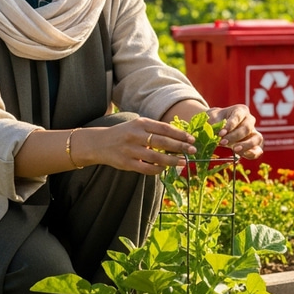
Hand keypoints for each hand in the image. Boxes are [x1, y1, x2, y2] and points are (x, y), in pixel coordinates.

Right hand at [76, 117, 196, 174]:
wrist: (100, 143)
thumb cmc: (125, 133)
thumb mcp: (138, 125)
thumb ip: (154, 130)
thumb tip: (178, 136)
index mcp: (140, 123)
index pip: (164, 128)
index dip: (180, 134)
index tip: (191, 139)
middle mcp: (136, 135)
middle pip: (163, 142)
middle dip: (180, 147)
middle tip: (193, 150)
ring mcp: (131, 150)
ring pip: (156, 157)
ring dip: (172, 160)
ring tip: (183, 162)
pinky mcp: (127, 163)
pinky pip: (147, 168)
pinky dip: (158, 169)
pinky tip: (165, 168)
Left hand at [205, 104, 263, 159]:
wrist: (218, 126)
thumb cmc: (216, 120)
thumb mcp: (212, 118)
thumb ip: (214, 123)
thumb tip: (216, 132)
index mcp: (241, 110)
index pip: (238, 116)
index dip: (230, 125)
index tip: (221, 133)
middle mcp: (249, 120)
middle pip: (246, 128)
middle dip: (234, 136)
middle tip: (223, 142)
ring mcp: (253, 133)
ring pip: (256, 138)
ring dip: (246, 145)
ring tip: (235, 150)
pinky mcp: (254, 145)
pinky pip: (258, 150)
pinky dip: (252, 154)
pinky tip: (243, 155)